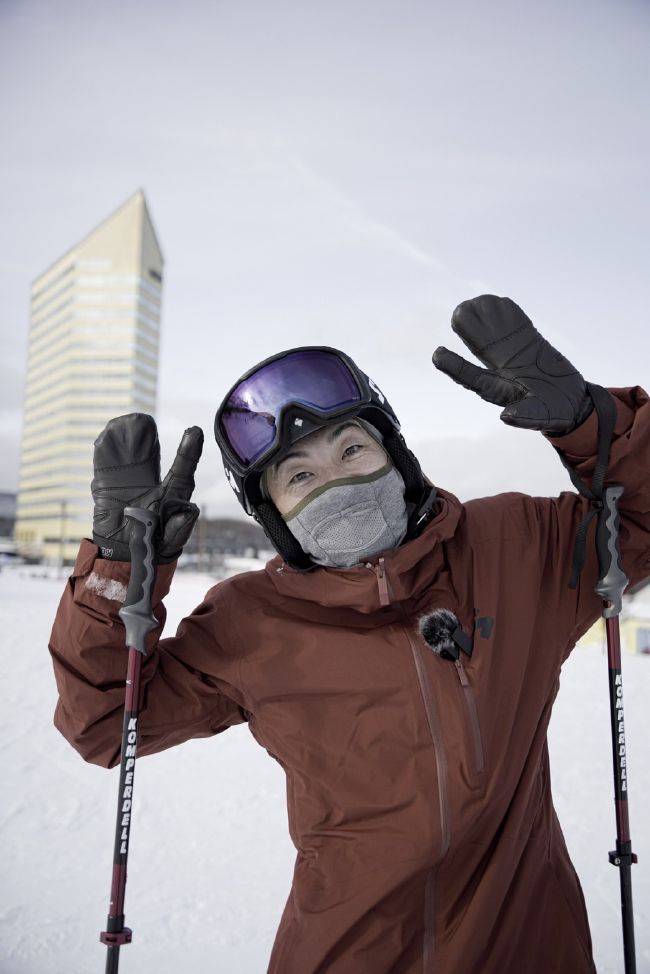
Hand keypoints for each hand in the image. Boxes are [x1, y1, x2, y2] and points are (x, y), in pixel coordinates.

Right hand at [91, 414, 203, 562]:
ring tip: (127, 423)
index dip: (189, 450)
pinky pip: (106, 463)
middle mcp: (151, 480)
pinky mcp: (107, 484)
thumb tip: (191, 511)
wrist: (122, 553)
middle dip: (148, 436)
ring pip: (129, 452)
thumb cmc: (153, 546)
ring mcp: (129, 480)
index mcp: (172, 493)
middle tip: (146, 420)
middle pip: (151, 452)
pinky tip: (107, 436)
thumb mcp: (169, 540)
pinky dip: (106, 448)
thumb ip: (179, 527)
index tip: (195, 431)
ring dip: (127, 437)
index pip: (183, 467)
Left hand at [432, 295, 592, 433]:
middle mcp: (501, 369)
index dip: (453, 365)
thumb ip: (526, 416)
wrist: (572, 402)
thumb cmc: (555, 414)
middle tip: (457, 313)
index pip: (470, 376)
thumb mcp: (543, 417)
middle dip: (468, 331)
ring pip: (495, 334)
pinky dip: (508, 316)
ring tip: (475, 301)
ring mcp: (514, 354)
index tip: (437, 354)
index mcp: (498, 390)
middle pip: (479, 348)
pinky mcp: (529, 343)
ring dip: (485, 318)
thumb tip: (506, 417)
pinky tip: (498, 301)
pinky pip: (516, 327)